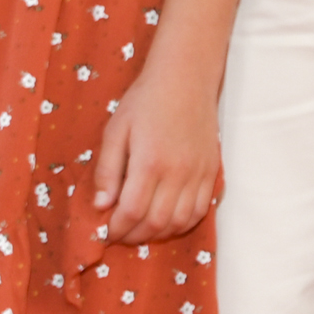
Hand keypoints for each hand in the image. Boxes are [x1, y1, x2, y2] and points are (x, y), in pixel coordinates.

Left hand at [91, 56, 222, 244]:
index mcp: (149, 162)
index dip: (116, 229)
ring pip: (180, 221)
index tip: (106, 231)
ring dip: (159, 233)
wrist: (186, 78)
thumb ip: (107, 171)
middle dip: (134, 235)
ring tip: (142, 229)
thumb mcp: (115, 131)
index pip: (131, 211)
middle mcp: (178, 172)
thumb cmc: (145, 101)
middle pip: (156, 222)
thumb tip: (102, 206)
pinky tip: (168, 220)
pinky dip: (183, 223)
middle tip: (120, 234)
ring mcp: (199, 173)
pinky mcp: (212, 170)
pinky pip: (201, 210)